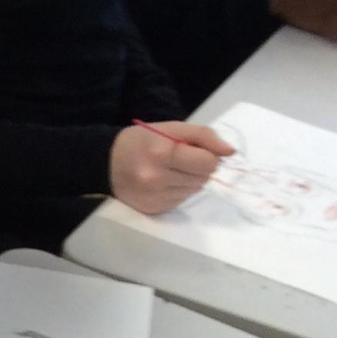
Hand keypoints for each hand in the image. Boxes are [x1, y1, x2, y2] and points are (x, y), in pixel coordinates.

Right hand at [109, 120, 233, 214]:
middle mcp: (158, 178)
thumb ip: (204, 136)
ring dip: (189, 180)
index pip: (208, 163)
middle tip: (182, 160)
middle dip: (199, 168)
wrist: (105, 163)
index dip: (208, 156)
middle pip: (203, 178)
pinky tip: (163, 182)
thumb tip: (230, 152)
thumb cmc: (141, 141)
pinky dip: (178, 191)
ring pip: (194, 191)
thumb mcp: (171, 128)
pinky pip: (181, 201)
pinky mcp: (153, 209)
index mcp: (163, 154)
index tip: (196, 151)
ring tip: (170, 170)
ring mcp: (155, 197)